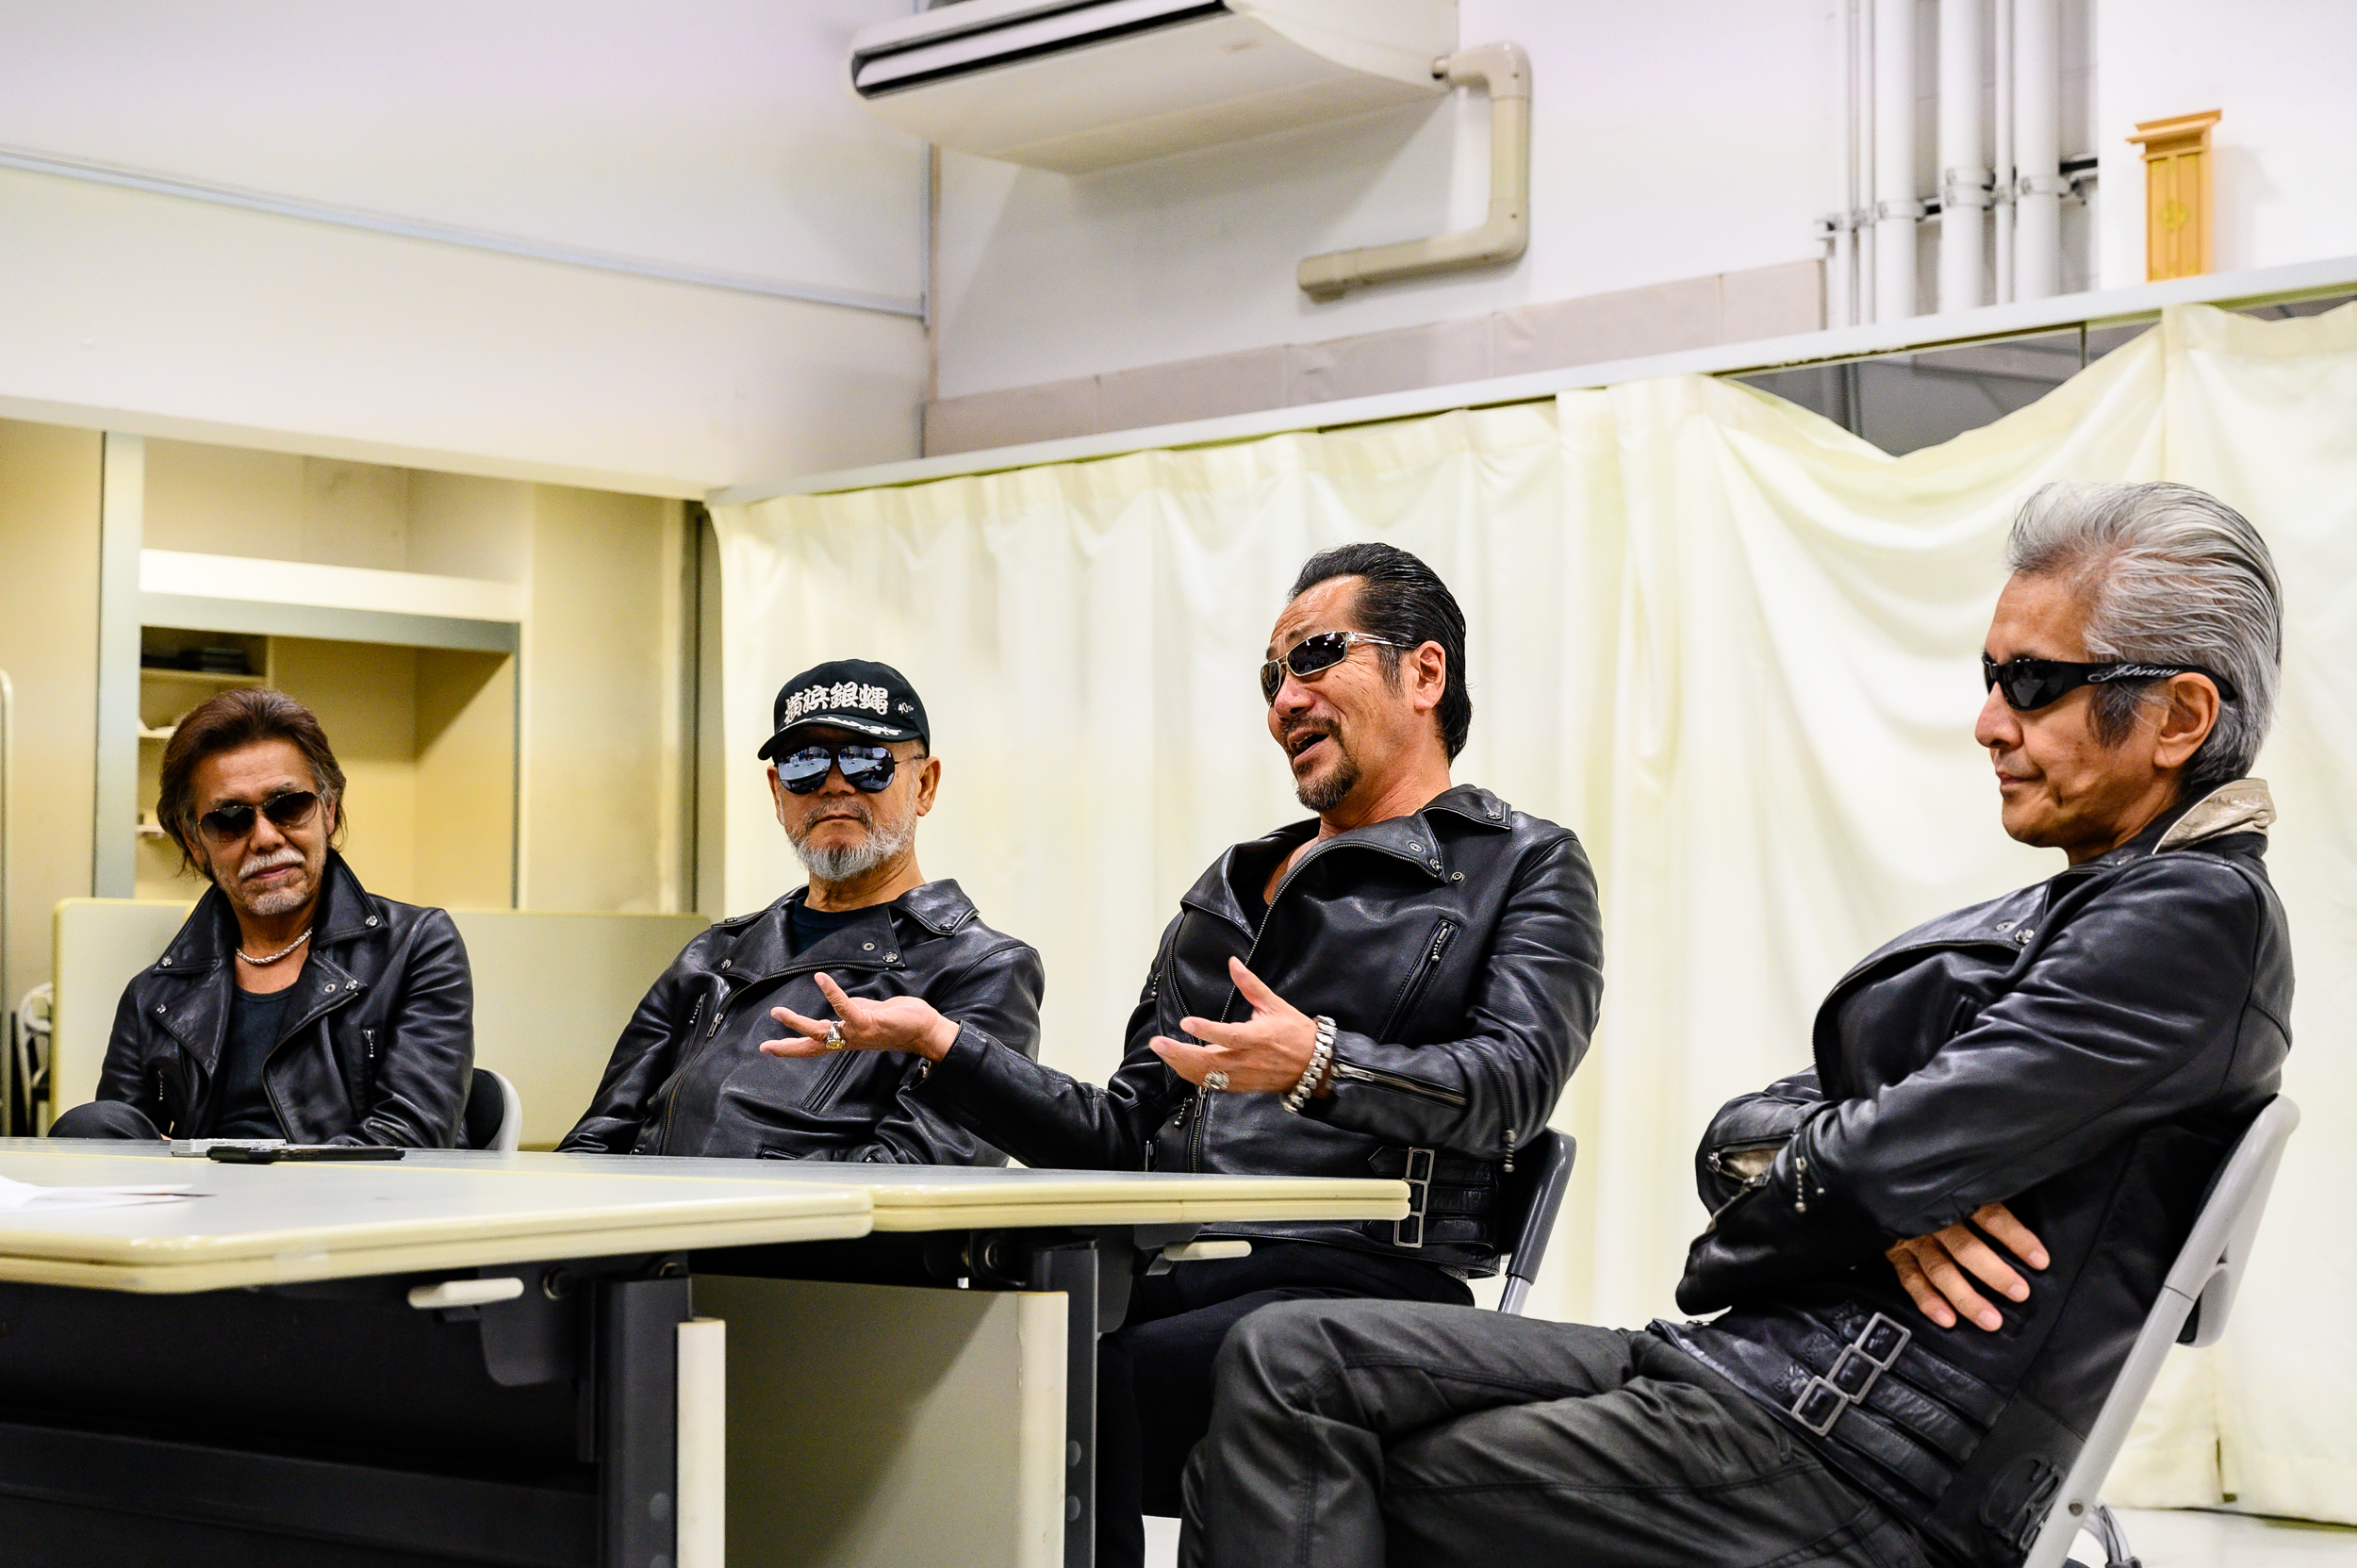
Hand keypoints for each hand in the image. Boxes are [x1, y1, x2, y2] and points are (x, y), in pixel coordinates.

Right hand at [760, 972, 960, 1061]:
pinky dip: (832, 992)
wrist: (925, 1030)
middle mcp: (848, 1040)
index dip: (792, 1047)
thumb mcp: (870, 1014)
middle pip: (812, 1047)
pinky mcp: (867, 1021)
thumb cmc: (900, 1022)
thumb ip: (853, 1010)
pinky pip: (845, 1008)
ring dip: (798, 1022)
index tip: (769, 1049)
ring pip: (821, 1031)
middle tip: (763, 1047)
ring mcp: (856, 1032)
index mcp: (846, 1038)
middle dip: (787, 1048)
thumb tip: (842, 1003)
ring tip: (777, 1012)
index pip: (815, 1045)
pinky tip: (820, 979)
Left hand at [1149, 956, 1323, 1094]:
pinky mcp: (1241, 1086)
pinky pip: (1212, 1084)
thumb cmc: (1296, 1034)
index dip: (1207, 1030)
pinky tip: (1178, 1065)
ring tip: (1162, 1050)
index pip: (1229, 1036)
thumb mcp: (1276, 1005)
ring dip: (1181, 1065)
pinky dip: (1193, 1076)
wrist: (1314, 1066)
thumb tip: (1233, 963)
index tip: (1186, 1022)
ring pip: (1207, 1076)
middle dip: (1180, 1053)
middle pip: (1209, 1061)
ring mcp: (1243, 1076)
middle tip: (1158, 1043)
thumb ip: (1251, 985)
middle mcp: (1249, 1059)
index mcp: (1258, 1037)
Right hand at [1885, 1202, 2049, 1330]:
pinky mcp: (1894, 1253)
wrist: (1885, 1190)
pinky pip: (1910, 1280)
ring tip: (1990, 1320)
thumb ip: (1988, 1206)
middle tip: (2018, 1293)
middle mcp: (1933, 1220)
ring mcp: (1912, 1238)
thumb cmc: (1936, 1196)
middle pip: (1965, 1248)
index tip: (2040, 1261)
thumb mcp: (1963, 1190)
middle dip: (1993, 1273)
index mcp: (1955, 1199)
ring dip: (1965, 1297)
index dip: (2016, 1239)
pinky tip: (1947, 1319)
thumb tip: (2028, 1233)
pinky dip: (1927, 1301)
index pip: (1991, 1217)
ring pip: (1940, 1269)